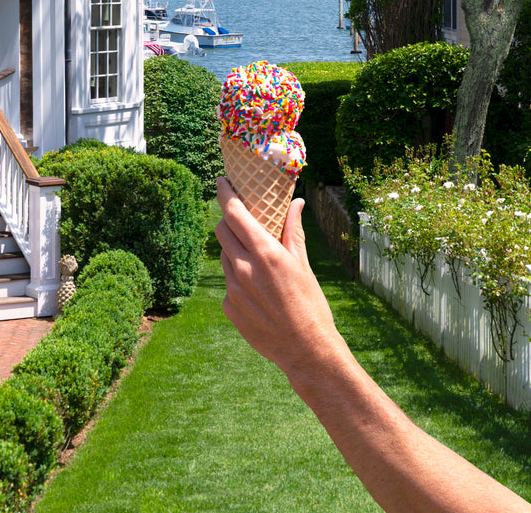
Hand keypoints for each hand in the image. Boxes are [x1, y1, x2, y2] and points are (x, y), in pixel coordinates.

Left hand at [216, 176, 339, 374]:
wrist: (305, 349)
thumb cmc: (310, 303)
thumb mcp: (303, 264)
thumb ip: (293, 230)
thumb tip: (296, 202)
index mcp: (265, 253)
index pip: (234, 213)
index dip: (225, 194)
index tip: (221, 182)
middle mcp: (243, 268)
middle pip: (221, 230)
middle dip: (228, 220)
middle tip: (240, 219)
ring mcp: (232, 289)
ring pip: (224, 257)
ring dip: (234, 251)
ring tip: (257, 262)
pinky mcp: (228, 307)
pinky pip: (227, 282)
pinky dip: (237, 278)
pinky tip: (258, 290)